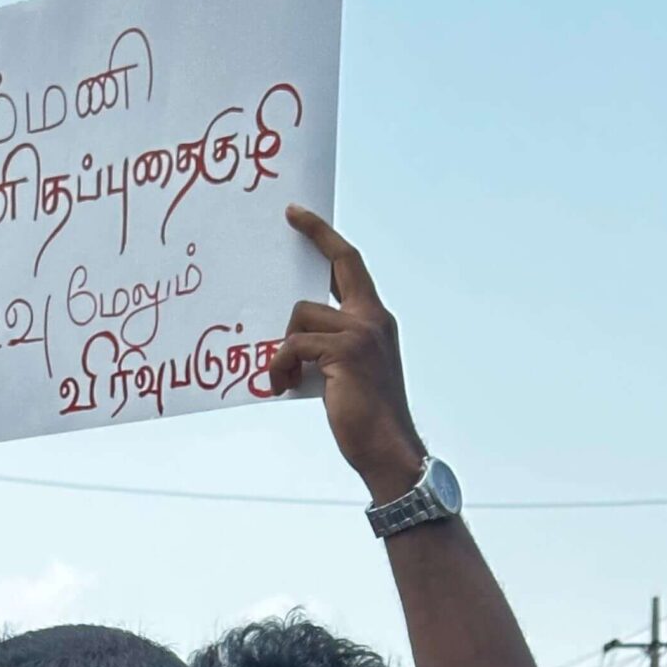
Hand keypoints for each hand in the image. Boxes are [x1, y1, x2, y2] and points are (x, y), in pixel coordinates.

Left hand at [266, 205, 427, 503]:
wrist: (387, 451)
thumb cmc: (364, 420)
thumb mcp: (348, 374)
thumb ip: (329, 347)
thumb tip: (291, 339)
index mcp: (375, 319)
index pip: (351, 265)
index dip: (326, 237)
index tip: (301, 216)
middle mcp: (372, 318)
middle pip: (339, 263)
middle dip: (314, 234)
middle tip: (289, 216)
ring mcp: (360, 333)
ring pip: (301, 317)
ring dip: (284, 348)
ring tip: (281, 379)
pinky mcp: (343, 352)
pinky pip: (293, 345)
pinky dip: (279, 367)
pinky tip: (280, 387)